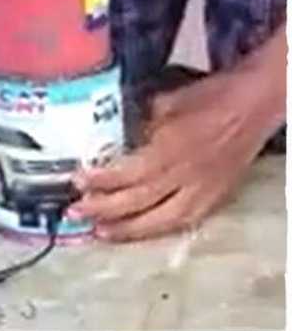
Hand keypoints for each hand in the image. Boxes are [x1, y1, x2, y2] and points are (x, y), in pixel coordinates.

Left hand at [67, 66, 283, 241]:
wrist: (256, 103)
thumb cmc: (210, 96)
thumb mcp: (164, 102)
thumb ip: (140, 123)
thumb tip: (117, 137)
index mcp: (171, 149)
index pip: (128, 173)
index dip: (100, 181)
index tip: (76, 182)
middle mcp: (186, 175)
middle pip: (139, 201)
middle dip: (103, 209)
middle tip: (75, 213)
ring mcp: (203, 189)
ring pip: (162, 220)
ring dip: (128, 229)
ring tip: (100, 232)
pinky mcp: (216, 197)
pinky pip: (185, 221)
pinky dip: (159, 230)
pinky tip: (139, 233)